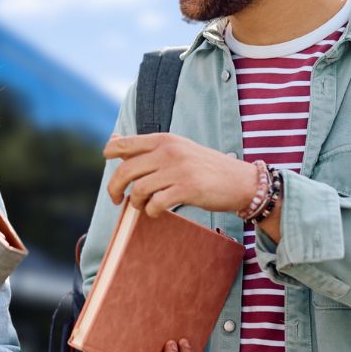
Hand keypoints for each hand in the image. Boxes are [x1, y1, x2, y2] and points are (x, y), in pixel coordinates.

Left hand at [104, 133, 256, 216]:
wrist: (241, 181)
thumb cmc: (204, 167)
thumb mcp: (176, 149)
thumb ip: (145, 147)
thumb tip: (112, 140)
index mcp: (164, 139)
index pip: (123, 143)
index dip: (109, 154)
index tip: (110, 167)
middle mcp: (169, 151)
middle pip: (125, 170)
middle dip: (114, 188)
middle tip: (116, 199)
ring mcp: (179, 170)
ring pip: (138, 189)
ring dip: (135, 202)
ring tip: (142, 206)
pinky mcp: (187, 189)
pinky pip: (155, 203)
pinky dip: (150, 211)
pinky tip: (156, 211)